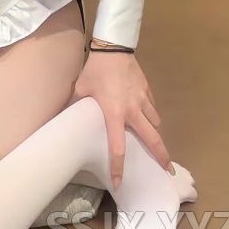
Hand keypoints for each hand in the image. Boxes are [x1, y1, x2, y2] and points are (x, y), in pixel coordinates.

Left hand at [69, 50, 173, 188]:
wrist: (113, 46)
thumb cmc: (95, 69)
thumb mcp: (81, 88)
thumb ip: (74, 105)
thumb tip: (61, 116)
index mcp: (115, 113)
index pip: (118, 147)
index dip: (118, 166)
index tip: (120, 181)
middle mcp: (133, 110)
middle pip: (153, 139)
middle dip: (162, 156)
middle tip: (167, 171)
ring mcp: (143, 100)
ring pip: (156, 123)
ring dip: (156, 133)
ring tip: (155, 142)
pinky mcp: (147, 90)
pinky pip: (153, 107)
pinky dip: (151, 114)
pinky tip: (146, 114)